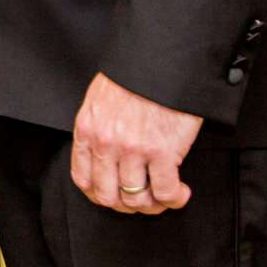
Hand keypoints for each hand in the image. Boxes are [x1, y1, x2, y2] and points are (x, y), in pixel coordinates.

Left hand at [70, 71, 200, 214]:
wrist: (162, 60)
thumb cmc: (135, 77)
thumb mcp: (101, 98)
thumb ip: (98, 127)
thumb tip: (104, 155)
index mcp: (87, 129)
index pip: (83, 179)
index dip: (101, 196)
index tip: (117, 197)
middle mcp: (105, 143)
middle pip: (108, 197)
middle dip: (126, 206)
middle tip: (144, 200)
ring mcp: (133, 150)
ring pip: (137, 199)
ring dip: (153, 205)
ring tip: (166, 196)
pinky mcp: (163, 152)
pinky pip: (165, 193)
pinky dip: (175, 199)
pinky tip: (182, 192)